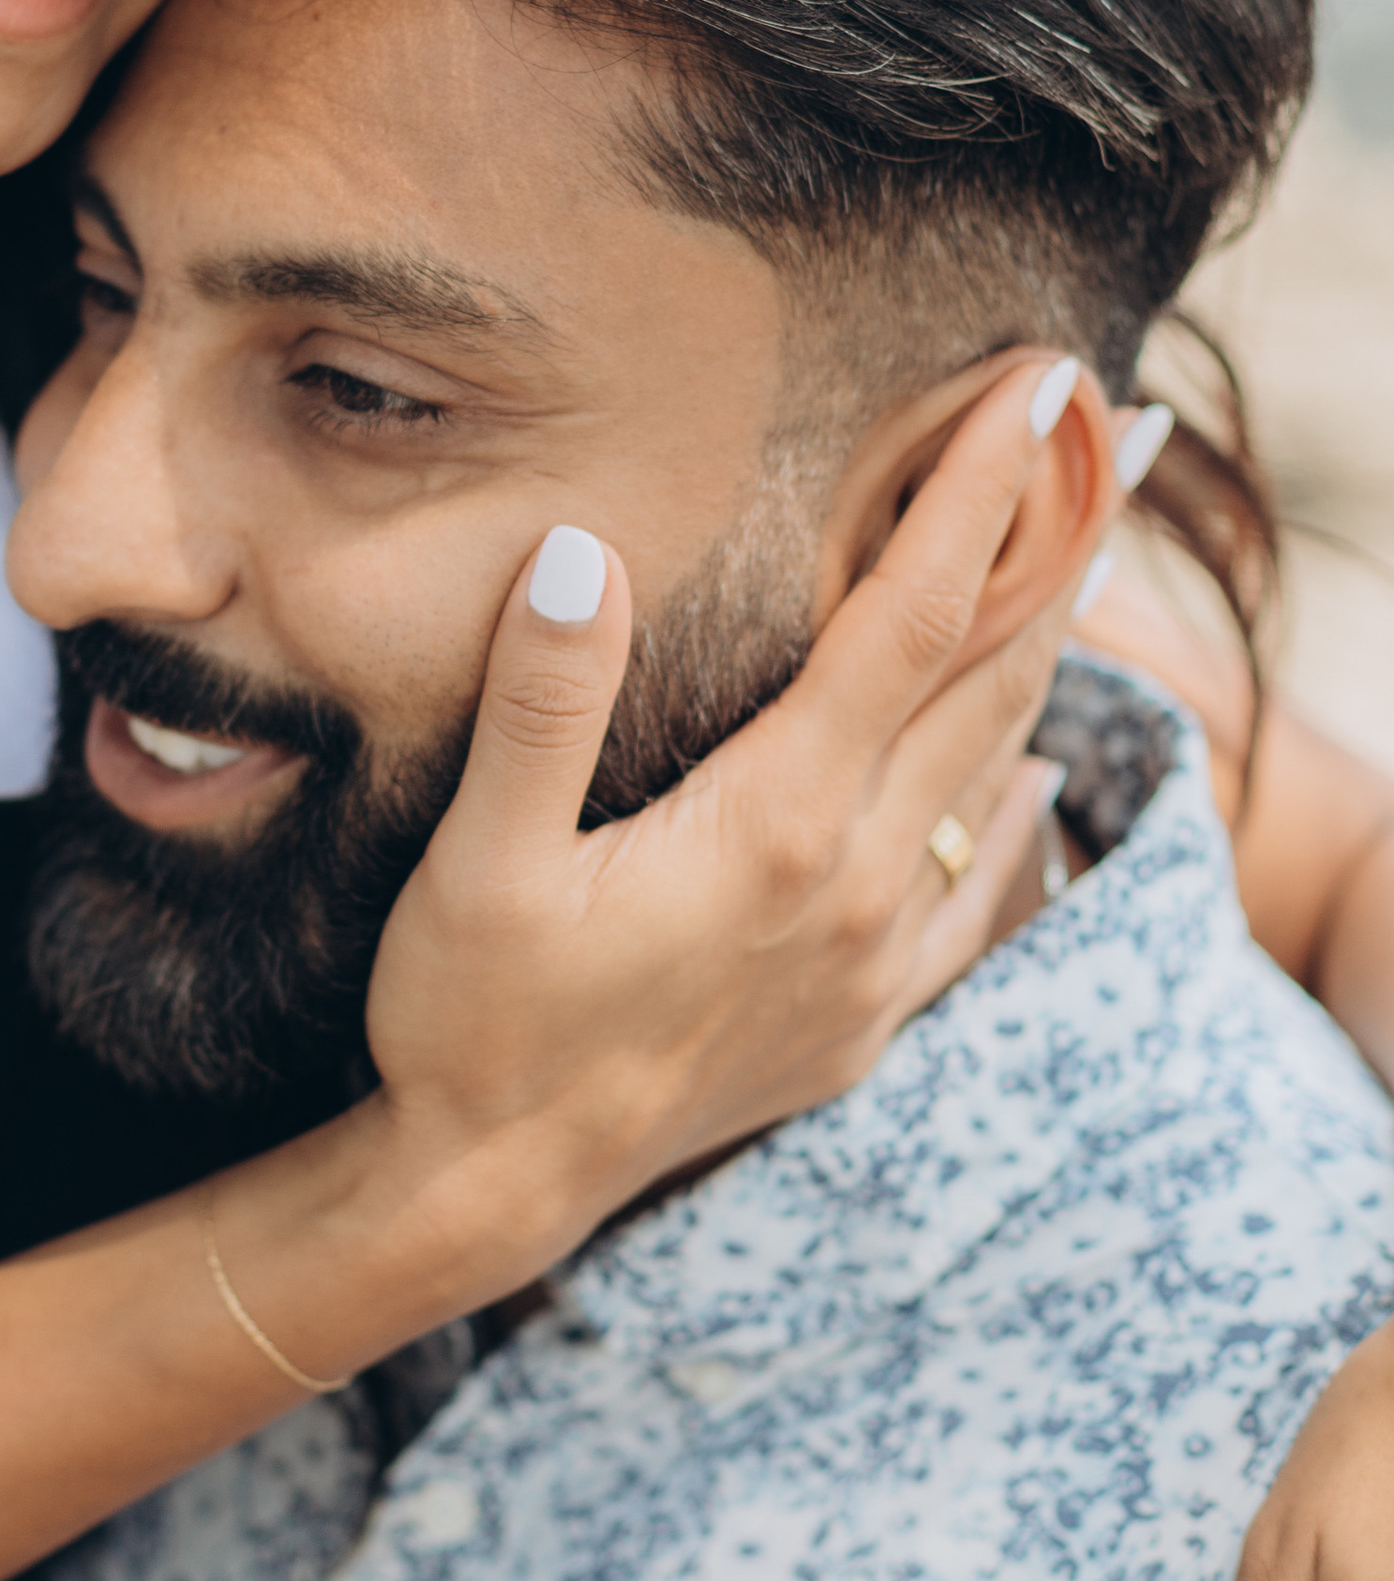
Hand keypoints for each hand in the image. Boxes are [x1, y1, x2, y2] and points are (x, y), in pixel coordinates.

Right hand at [358, 355, 1105, 1304]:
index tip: (1038, 388)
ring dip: (1044, 650)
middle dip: (1056, 542)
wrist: (496, 1192)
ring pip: (996, 769)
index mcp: (778, 827)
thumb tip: (580, 552)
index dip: (979, 493)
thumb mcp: (478, 858)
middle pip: (991, 677)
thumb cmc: (473, 1018)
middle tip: (1107, 432)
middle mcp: (858, 886)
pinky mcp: (864, 1014)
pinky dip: (1019, 803)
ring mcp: (875, 957)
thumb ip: (541, 703)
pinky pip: (980, 884)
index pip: (911, 619)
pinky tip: (1040, 770)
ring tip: (1081, 555)